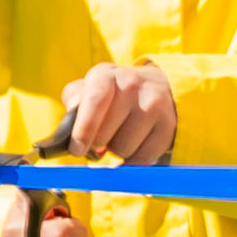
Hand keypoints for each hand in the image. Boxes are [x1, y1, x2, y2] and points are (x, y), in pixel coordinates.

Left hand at [58, 60, 183, 167]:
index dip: (84, 129)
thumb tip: (68, 128)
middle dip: (98, 143)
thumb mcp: (89, 88)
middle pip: (104, 135)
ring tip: (122, 135)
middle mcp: (132, 85)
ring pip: (122, 150)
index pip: (94, 101)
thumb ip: (73, 103)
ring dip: (117, 151)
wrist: (159, 88)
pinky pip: (142, 160)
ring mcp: (154, 105)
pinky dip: (132, 162)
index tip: (77, 150)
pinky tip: (134, 146)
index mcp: (105, 74)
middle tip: (103, 136)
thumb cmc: (114, 95)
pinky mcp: (168, 126)